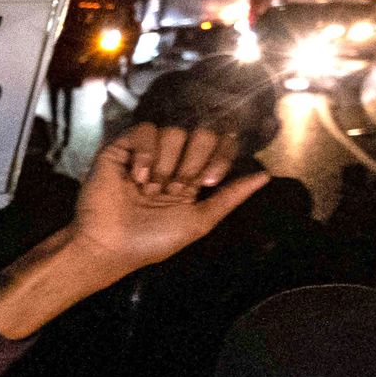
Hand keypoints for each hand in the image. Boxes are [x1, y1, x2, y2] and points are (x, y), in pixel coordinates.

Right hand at [72, 124, 266, 272]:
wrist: (109, 246)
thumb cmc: (151, 241)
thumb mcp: (199, 222)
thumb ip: (231, 197)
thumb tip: (266, 175)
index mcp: (191, 177)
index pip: (219, 146)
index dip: (220, 156)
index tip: (207, 182)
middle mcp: (170, 161)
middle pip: (199, 134)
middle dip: (191, 163)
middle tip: (175, 187)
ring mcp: (145, 154)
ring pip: (173, 131)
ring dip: (165, 164)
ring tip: (150, 188)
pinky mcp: (121, 149)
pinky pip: (144, 130)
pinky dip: (145, 153)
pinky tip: (137, 176)